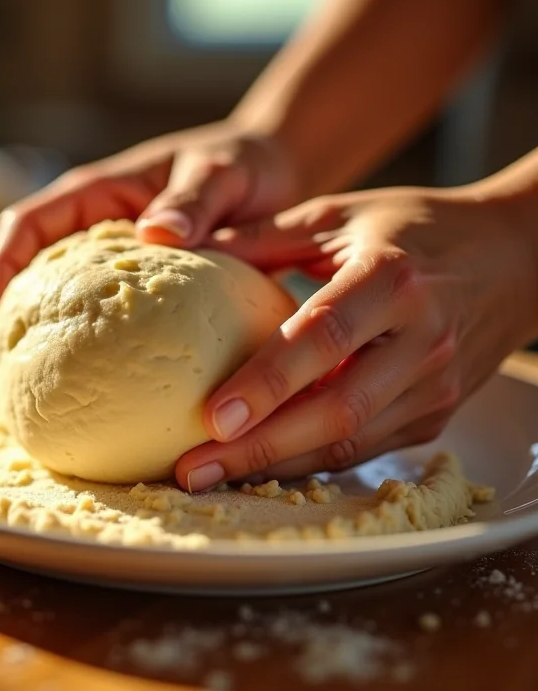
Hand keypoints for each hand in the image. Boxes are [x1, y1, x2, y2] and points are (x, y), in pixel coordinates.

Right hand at [0, 120, 296, 385]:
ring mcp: (111, 258)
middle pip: (24, 272)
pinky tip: (94, 391)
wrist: (270, 171)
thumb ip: (193, 199)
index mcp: (97, 191)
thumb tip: (156, 234)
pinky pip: (100, 317)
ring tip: (29, 398)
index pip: (25, 226)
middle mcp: (93, 226)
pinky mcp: (136, 285)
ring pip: (55, 300)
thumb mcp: (221, 174)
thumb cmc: (241, 165)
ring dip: (36, 343)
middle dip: (1, 321)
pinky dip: (87, 350)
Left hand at [176, 186, 537, 490]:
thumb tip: (186, 249)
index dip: (267, 381)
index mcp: (391, 277)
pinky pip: (368, 447)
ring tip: (214, 476)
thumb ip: (263, 236)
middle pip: (336, 409)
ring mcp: (436, 384)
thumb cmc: (417, 227)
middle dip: (259, 447)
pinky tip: (265, 465)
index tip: (212, 418)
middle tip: (192, 469)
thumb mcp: (339, 214)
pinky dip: (313, 461)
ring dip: (279, 466)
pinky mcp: (437, 412)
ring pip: (351, 441)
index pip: (322, 337)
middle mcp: (422, 338)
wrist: (517, 257)